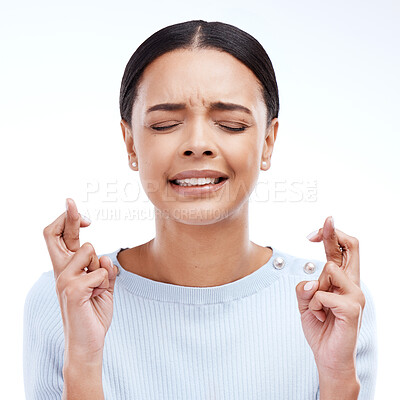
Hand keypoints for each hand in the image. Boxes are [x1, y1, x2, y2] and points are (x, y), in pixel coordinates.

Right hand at [43, 198, 117, 357]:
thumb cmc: (94, 312)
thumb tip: (104, 257)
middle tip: (71, 201)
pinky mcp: (73, 290)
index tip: (82, 215)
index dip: (68, 221)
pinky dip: (107, 282)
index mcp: (67, 269)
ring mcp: (64, 280)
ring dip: (102, 267)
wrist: (89, 342)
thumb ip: (103, 269)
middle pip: (56, 234)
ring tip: (98, 288)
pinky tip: (98, 297)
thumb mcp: (103, 286)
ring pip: (90, 250)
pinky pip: (100, 272)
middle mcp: (61, 271)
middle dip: (67, 215)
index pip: (60, 238)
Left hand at [295, 216, 365, 376]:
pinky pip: (321, 294)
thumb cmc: (320, 327)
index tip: (317, 228)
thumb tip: (310, 280)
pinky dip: (313, 305)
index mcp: (342, 280)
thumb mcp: (305, 302)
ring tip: (317, 308)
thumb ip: (304, 287)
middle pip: (352, 247)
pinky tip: (321, 317)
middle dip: (334, 232)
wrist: (328, 357)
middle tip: (326, 221)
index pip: (342, 250)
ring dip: (313, 289)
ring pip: (329, 269)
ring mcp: (355, 295)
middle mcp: (353, 284)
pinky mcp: (352, 308)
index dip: (331, 235)